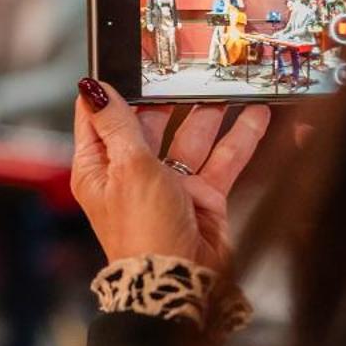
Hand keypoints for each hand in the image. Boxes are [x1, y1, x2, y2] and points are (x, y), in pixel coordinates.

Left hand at [71, 79, 269, 270]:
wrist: (179, 282)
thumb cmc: (142, 234)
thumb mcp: (126, 166)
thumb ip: (117, 124)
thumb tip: (92, 89)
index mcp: (100, 168)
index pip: (100, 119)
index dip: (112, 91)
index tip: (127, 63)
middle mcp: (133, 175)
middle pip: (150, 124)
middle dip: (168, 99)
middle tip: (185, 70)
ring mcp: (170, 186)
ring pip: (191, 139)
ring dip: (209, 115)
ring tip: (224, 87)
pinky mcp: (202, 197)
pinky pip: (221, 160)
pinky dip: (238, 139)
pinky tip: (254, 117)